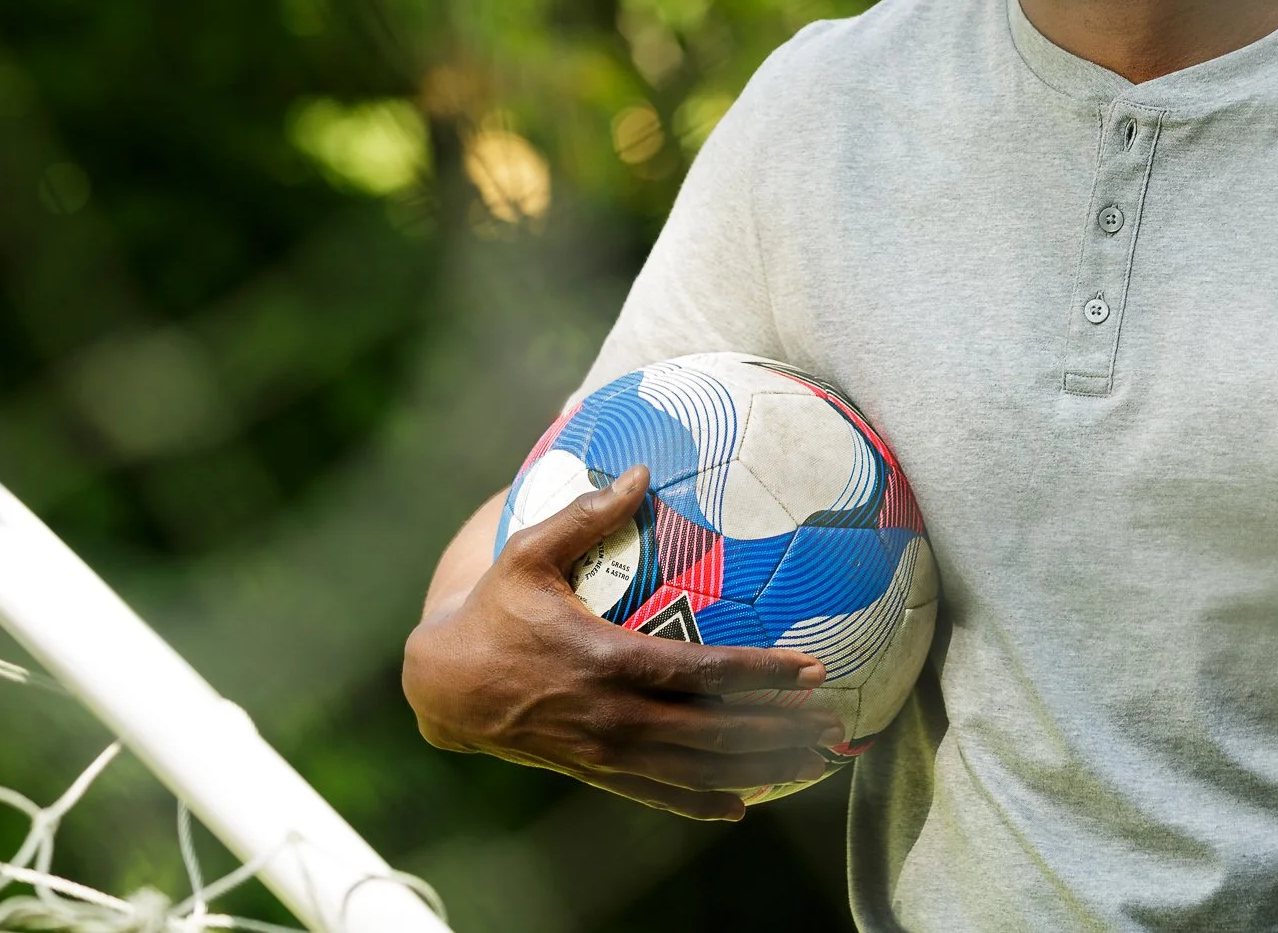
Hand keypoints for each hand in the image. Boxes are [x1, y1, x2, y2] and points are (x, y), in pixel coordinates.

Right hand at [402, 466, 842, 820]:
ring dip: (757, 766)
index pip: (701, 672)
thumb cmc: (492, 611)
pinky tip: (741, 806)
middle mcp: (614, 716)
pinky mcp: (594, 771)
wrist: (444, 686)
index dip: (759, 673)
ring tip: (811, 764)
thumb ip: (587, 515)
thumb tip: (640, 471)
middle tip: (833, 725)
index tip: (810, 670)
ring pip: (696, 768)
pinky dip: (702, 802)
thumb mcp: (528, 554)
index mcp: (607, 660)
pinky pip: (658, 793)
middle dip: (778, 729)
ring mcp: (606, 751)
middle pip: (714, 730)